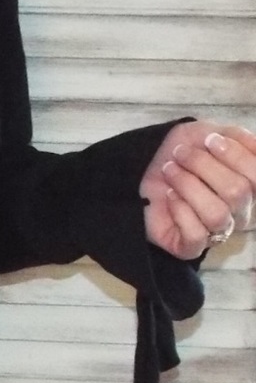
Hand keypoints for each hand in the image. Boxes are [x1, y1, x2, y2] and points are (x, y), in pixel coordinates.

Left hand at [140, 121, 255, 258]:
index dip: (236, 155)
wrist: (139, 171)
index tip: (209, 140)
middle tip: (179, 154)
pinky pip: (196, 235)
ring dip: (188, 185)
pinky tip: (169, 197)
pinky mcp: (190, 247)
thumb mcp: (206, 134)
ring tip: (169, 171)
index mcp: (249, 187)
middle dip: (203, 166)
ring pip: (216, 214)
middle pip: (237, 192)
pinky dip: (181, 211)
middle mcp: (239, 212)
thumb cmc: (178, 156)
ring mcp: (216, 232)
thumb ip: (236, 137)